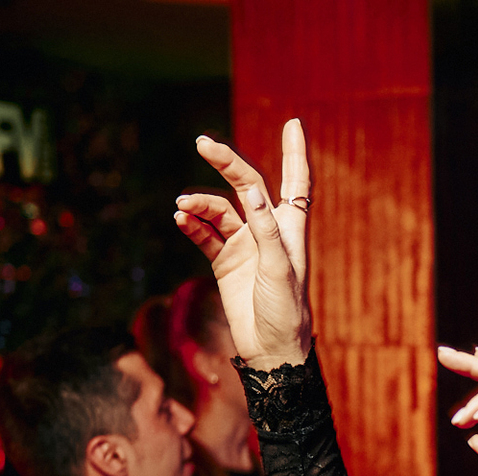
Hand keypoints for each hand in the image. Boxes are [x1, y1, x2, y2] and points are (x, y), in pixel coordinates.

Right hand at [175, 120, 312, 369]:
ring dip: (200, 204)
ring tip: (182, 206)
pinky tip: (181, 219)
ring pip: (218, 211)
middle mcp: (267, 232)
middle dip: (227, 163)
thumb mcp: (279, 268)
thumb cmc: (286, 311)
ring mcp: (244, 245)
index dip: (295, 154)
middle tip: (203, 143)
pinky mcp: (224, 262)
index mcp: (291, 229)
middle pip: (246, 186)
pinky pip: (204, 235)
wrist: (270, 350)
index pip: (296, 183)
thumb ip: (265, 229)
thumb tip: (249, 190)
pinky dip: (192, 225)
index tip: (293, 124)